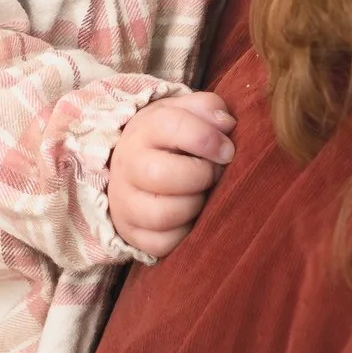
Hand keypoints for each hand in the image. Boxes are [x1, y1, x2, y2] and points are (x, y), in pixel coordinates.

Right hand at [107, 92, 233, 256]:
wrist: (133, 166)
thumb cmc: (169, 140)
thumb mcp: (184, 113)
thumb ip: (208, 109)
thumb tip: (227, 125)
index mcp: (143, 129)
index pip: (171, 126)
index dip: (207, 138)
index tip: (227, 150)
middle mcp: (127, 165)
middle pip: (161, 175)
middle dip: (201, 176)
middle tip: (213, 174)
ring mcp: (124, 201)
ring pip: (162, 214)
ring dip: (194, 206)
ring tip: (202, 195)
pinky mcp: (130, 232)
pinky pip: (162, 243)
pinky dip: (184, 233)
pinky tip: (190, 216)